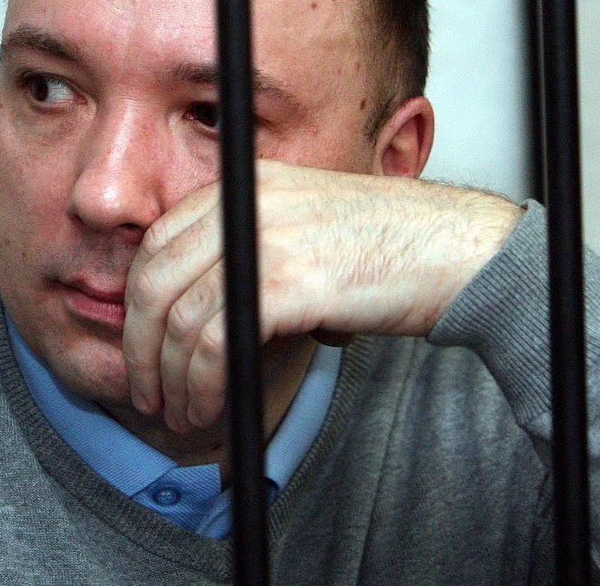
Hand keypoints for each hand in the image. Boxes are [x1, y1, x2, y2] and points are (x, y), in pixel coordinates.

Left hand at [122, 159, 521, 432]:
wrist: (458, 249)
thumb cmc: (390, 247)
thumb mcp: (302, 230)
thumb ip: (249, 254)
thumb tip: (200, 320)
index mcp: (244, 186)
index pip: (159, 244)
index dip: (141, 303)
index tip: (143, 347)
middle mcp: (245, 203)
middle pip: (155, 279)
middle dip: (141, 345)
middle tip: (147, 391)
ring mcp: (263, 240)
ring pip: (181, 318)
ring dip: (172, 378)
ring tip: (180, 413)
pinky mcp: (287, 283)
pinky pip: (216, 342)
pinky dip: (204, 384)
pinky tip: (211, 407)